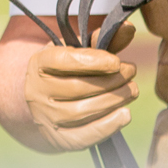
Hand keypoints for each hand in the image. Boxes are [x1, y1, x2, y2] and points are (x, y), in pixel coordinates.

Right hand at [22, 24, 139, 150]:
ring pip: (81, 112)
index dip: (92, 61)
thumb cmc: (69, 70)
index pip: (63, 61)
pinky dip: (107, 126)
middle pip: (76, 88)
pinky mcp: (57, 139)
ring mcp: (44, 117)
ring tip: (131, 90)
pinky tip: (124, 114)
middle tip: (131, 72)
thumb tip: (129, 28)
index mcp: (38, 63)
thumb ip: (103, 40)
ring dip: (113, 100)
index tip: (116, 61)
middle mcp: (35, 92)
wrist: (48, 101)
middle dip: (111, 80)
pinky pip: (82, 136)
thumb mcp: (80, 50)